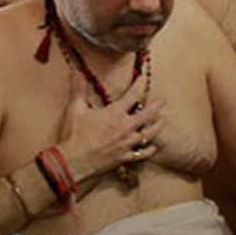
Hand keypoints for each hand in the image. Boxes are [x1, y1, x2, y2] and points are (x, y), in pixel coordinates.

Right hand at [58, 68, 163, 182]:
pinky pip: (141, 154)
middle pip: (147, 114)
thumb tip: (75, 72)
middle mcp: (125, 127)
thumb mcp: (75, 109)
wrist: (73, 162)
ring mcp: (126, 143)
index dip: (140, 84)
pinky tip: (154, 147)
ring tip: (162, 121)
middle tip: (162, 101)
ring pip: (148, 134)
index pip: (132, 95)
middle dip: (155, 106)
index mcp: (115, 114)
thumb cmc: (74, 136)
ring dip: (156, 127)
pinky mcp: (124, 157)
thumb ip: (78, 90)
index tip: (143, 78)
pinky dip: (149, 150)